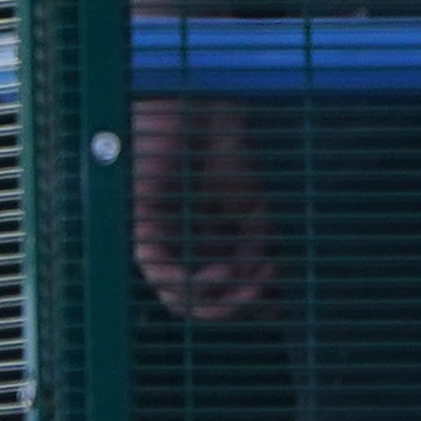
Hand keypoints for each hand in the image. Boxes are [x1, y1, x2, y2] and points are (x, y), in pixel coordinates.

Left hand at [129, 93, 278, 324]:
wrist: (201, 112)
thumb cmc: (222, 152)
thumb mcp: (252, 208)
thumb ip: (254, 246)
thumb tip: (259, 281)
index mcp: (199, 247)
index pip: (214, 296)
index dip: (245, 305)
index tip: (278, 296)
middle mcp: (175, 251)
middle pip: (195, 306)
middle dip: (234, 308)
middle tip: (264, 295)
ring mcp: (156, 242)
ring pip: (177, 299)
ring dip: (219, 302)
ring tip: (250, 287)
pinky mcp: (142, 228)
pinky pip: (160, 273)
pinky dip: (194, 283)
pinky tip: (224, 274)